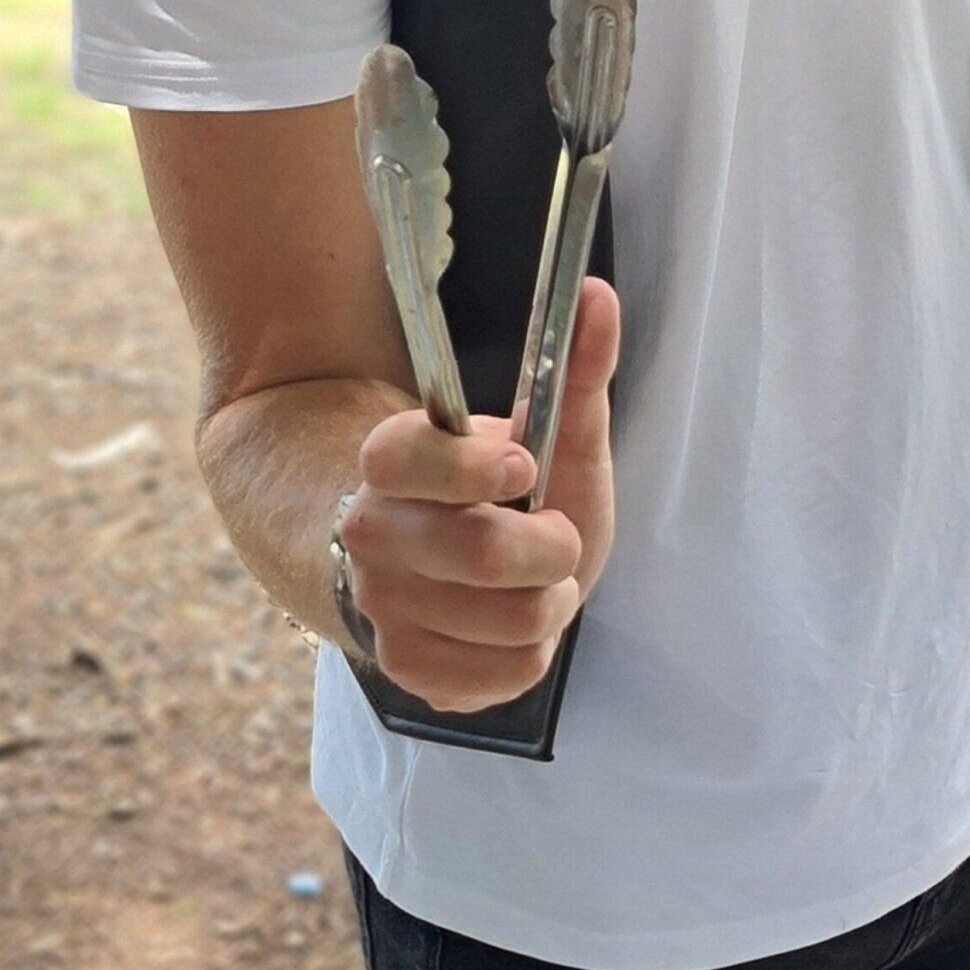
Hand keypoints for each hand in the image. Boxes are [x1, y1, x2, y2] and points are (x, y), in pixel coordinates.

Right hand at [338, 277, 618, 712]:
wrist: (470, 577)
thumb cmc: (516, 498)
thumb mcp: (552, 436)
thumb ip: (577, 369)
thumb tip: (598, 294)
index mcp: (392, 460)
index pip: (407, 459)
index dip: (474, 468)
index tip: (524, 466)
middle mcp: (372, 532)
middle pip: (479, 552)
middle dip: (551, 549)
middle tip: (556, 540)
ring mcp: (383, 606)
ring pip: (507, 621)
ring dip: (550, 604)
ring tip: (538, 585)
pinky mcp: (407, 668)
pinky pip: (506, 674)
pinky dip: (534, 653)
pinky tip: (515, 627)